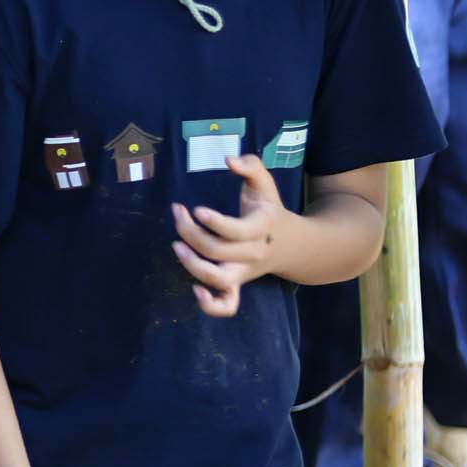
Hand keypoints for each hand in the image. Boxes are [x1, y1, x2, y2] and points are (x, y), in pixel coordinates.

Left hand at [172, 151, 295, 316]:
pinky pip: (227, 305)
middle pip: (218, 251)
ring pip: (219, 280)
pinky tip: (195, 290)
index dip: (214, 222)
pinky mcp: (238, 284)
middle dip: (190, 233)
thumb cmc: (269, 208)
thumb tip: (230, 160)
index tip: (196, 209)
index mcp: (262, 227)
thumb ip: (251, 165)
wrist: (289, 243)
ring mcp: (245, 272)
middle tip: (178, 213)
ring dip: (193, 266)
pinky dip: (211, 306)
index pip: (237, 231)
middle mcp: (254, 253)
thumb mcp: (265, 184)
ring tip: (176, 246)